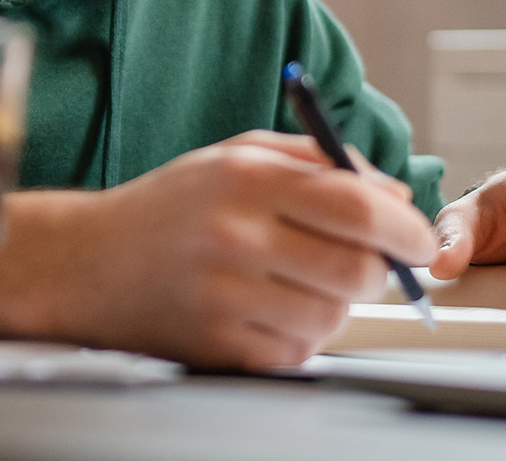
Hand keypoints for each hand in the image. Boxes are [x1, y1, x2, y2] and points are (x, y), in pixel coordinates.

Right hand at [0, 131, 435, 369]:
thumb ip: (319, 162)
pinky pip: (298, 350)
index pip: (357, 206)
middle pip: (356, 269)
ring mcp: (224, 297)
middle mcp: (234, 237)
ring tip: (292, 282)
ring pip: (333, 315)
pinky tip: (264, 309)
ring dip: (333, 303)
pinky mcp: (219, 347)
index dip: (405, 226)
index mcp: (243, 179)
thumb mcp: (236, 156)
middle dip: (376, 270)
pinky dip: (298, 333)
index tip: (420, 238)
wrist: (85, 264)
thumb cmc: (170, 206)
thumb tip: (394, 193)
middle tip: (360, 262)